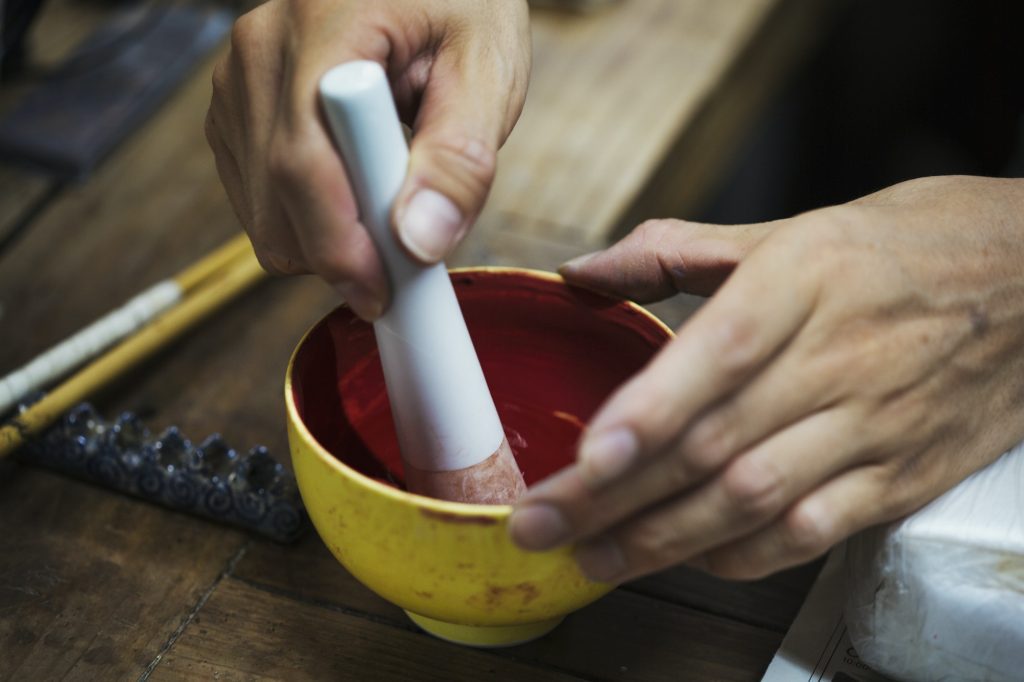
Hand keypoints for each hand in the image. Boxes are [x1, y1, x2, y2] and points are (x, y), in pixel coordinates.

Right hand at [206, 0, 530, 317]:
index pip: (304, 163)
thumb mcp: (489, 70)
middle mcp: (260, 48)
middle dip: (339, 253)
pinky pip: (257, 199)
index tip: (386, 290)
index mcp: (323, 23)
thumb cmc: (462, 6)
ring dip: (326, 238)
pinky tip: (355, 188)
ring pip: (261, 210)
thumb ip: (460, 158)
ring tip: (390, 201)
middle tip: (405, 263)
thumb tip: (419, 241)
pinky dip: (307, 220)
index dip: (342, 243)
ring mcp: (236, 79)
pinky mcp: (234, 110)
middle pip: (274, 196)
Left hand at [509, 176, 1023, 581]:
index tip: (584, 459)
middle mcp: (838, 355)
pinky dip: (747, 553)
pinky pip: (815, 529)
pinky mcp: (902, 473)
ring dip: (666, 538)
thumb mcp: (792, 226)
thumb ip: (676, 251)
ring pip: (755, 497)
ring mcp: (874, 422)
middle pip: (714, 441)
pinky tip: (692, 560)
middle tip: (540, 525)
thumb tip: (583, 272)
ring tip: (595, 559)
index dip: (648, 413)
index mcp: (804, 280)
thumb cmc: (908, 245)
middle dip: (617, 496)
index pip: (717, 354)